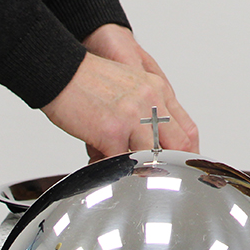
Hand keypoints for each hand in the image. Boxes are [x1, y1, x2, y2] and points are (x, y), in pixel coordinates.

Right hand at [42, 24, 198, 160]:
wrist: (60, 71)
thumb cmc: (89, 80)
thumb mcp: (130, 86)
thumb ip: (145, 111)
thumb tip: (149, 142)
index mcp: (158, 91)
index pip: (187, 129)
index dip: (188, 152)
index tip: (182, 165)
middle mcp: (151, 102)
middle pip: (178, 144)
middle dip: (170, 165)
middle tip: (158, 178)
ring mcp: (134, 117)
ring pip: (151, 156)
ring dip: (138, 168)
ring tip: (125, 171)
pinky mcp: (112, 130)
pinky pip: (120, 163)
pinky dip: (110, 169)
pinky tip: (100, 164)